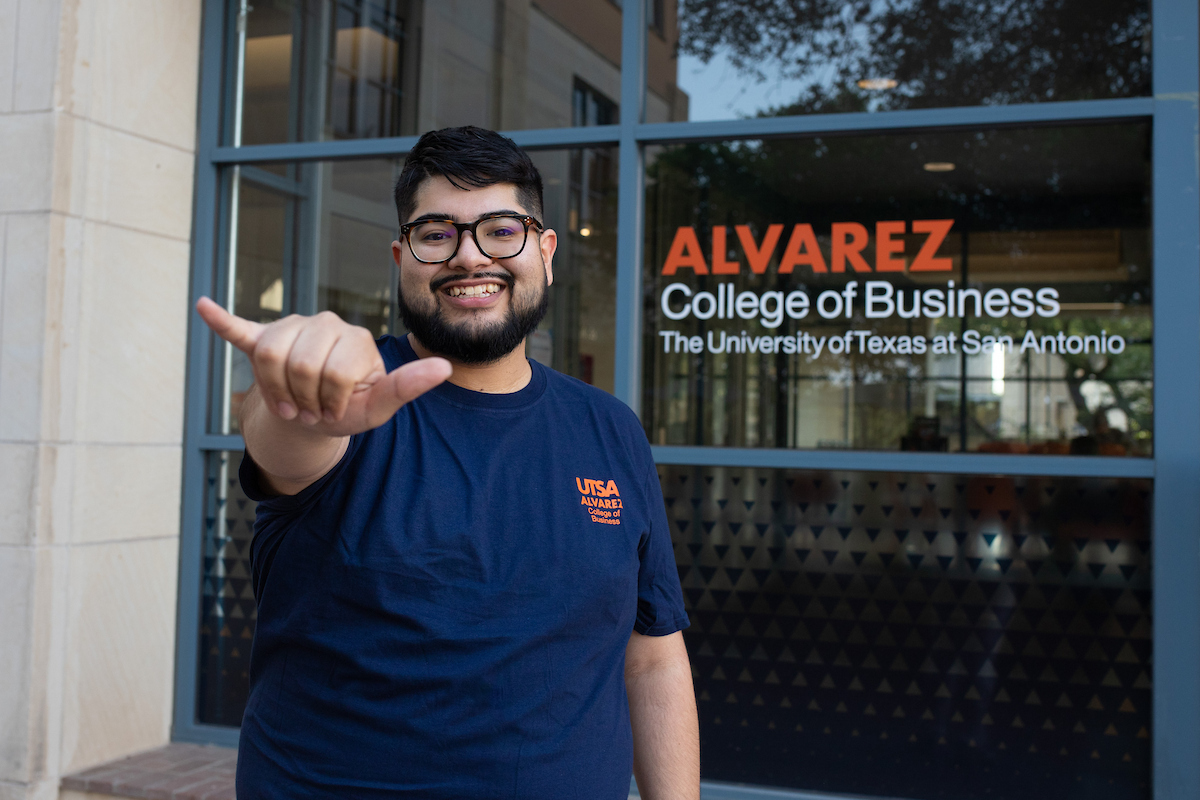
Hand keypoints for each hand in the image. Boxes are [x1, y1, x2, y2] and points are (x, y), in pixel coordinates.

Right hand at [196, 297, 450, 436]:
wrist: (319, 414)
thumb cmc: (352, 408)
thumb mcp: (380, 405)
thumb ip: (409, 386)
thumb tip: (444, 367)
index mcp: (355, 338)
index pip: (330, 372)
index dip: (328, 402)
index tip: (334, 412)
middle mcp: (325, 323)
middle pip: (298, 364)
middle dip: (302, 399)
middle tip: (311, 409)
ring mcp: (292, 327)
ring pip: (268, 357)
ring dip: (275, 392)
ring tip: (290, 402)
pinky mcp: (263, 336)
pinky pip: (240, 328)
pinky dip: (221, 321)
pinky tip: (204, 307)